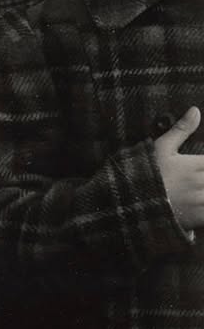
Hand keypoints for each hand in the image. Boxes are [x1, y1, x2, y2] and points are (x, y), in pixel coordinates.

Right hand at [154, 106, 203, 228]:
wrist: (131, 204)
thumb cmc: (145, 173)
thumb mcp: (161, 148)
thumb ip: (181, 130)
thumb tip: (195, 110)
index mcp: (196, 164)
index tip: (203, 167)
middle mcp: (201, 182)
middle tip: (203, 177)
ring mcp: (199, 201)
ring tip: (201, 189)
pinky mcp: (196, 218)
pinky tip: (201, 204)